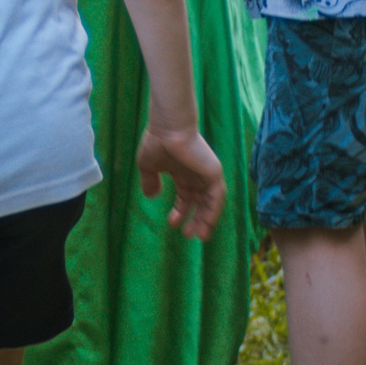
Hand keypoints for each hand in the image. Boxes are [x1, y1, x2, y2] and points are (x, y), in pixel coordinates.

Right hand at [136, 124, 226, 239]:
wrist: (168, 129)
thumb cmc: (156, 143)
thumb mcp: (148, 166)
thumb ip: (150, 181)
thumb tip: (150, 196)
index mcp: (183, 174)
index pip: (186, 198)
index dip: (181, 212)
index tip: (172, 224)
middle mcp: (196, 176)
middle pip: (200, 203)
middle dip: (195, 220)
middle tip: (189, 236)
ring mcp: (207, 175)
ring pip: (211, 203)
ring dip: (206, 220)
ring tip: (199, 236)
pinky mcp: (214, 173)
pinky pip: (217, 198)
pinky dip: (213, 212)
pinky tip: (206, 224)